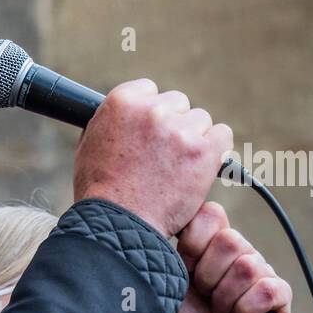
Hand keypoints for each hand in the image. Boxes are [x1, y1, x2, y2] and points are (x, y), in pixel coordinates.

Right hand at [75, 79, 232, 238]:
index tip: (152, 132)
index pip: (150, 90)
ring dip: (193, 139)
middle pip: (178, 104)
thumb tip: (128, 114)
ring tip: (178, 167)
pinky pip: (222, 135)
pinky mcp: (202, 150)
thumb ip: (111, 120)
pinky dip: (216, 150)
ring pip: (200, 120)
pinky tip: (202, 166)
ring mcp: (179, 129)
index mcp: (122, 102)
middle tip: (165, 155)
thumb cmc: (101, 190)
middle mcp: (152, 109)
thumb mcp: (90, 143)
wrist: (119, 222)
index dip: (152, 113)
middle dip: (173, 126)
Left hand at [172, 202, 291, 312]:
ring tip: (219, 311)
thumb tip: (171, 208)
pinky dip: (246, 310)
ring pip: (248, 267)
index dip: (194, 242)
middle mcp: (237, 253)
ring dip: (225, 298)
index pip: (212, 214)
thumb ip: (167, 240)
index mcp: (210, 242)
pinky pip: (268, 289)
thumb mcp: (165, 274)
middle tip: (203, 295)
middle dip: (208, 276)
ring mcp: (260, 272)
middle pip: (230, 240)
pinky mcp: (279, 297)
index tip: (184, 267)